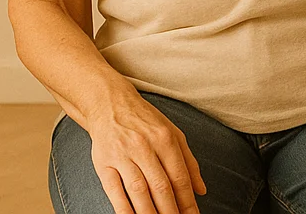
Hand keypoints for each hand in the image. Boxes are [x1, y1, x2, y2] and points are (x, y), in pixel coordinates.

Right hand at [85, 89, 206, 213]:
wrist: (109, 103)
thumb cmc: (144, 120)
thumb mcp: (172, 133)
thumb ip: (189, 161)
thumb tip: (201, 190)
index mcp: (164, 139)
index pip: (180, 178)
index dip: (187, 203)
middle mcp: (144, 146)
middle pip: (161, 187)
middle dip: (171, 212)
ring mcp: (122, 155)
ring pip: (139, 191)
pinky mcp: (103, 162)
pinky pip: (114, 190)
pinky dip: (124, 209)